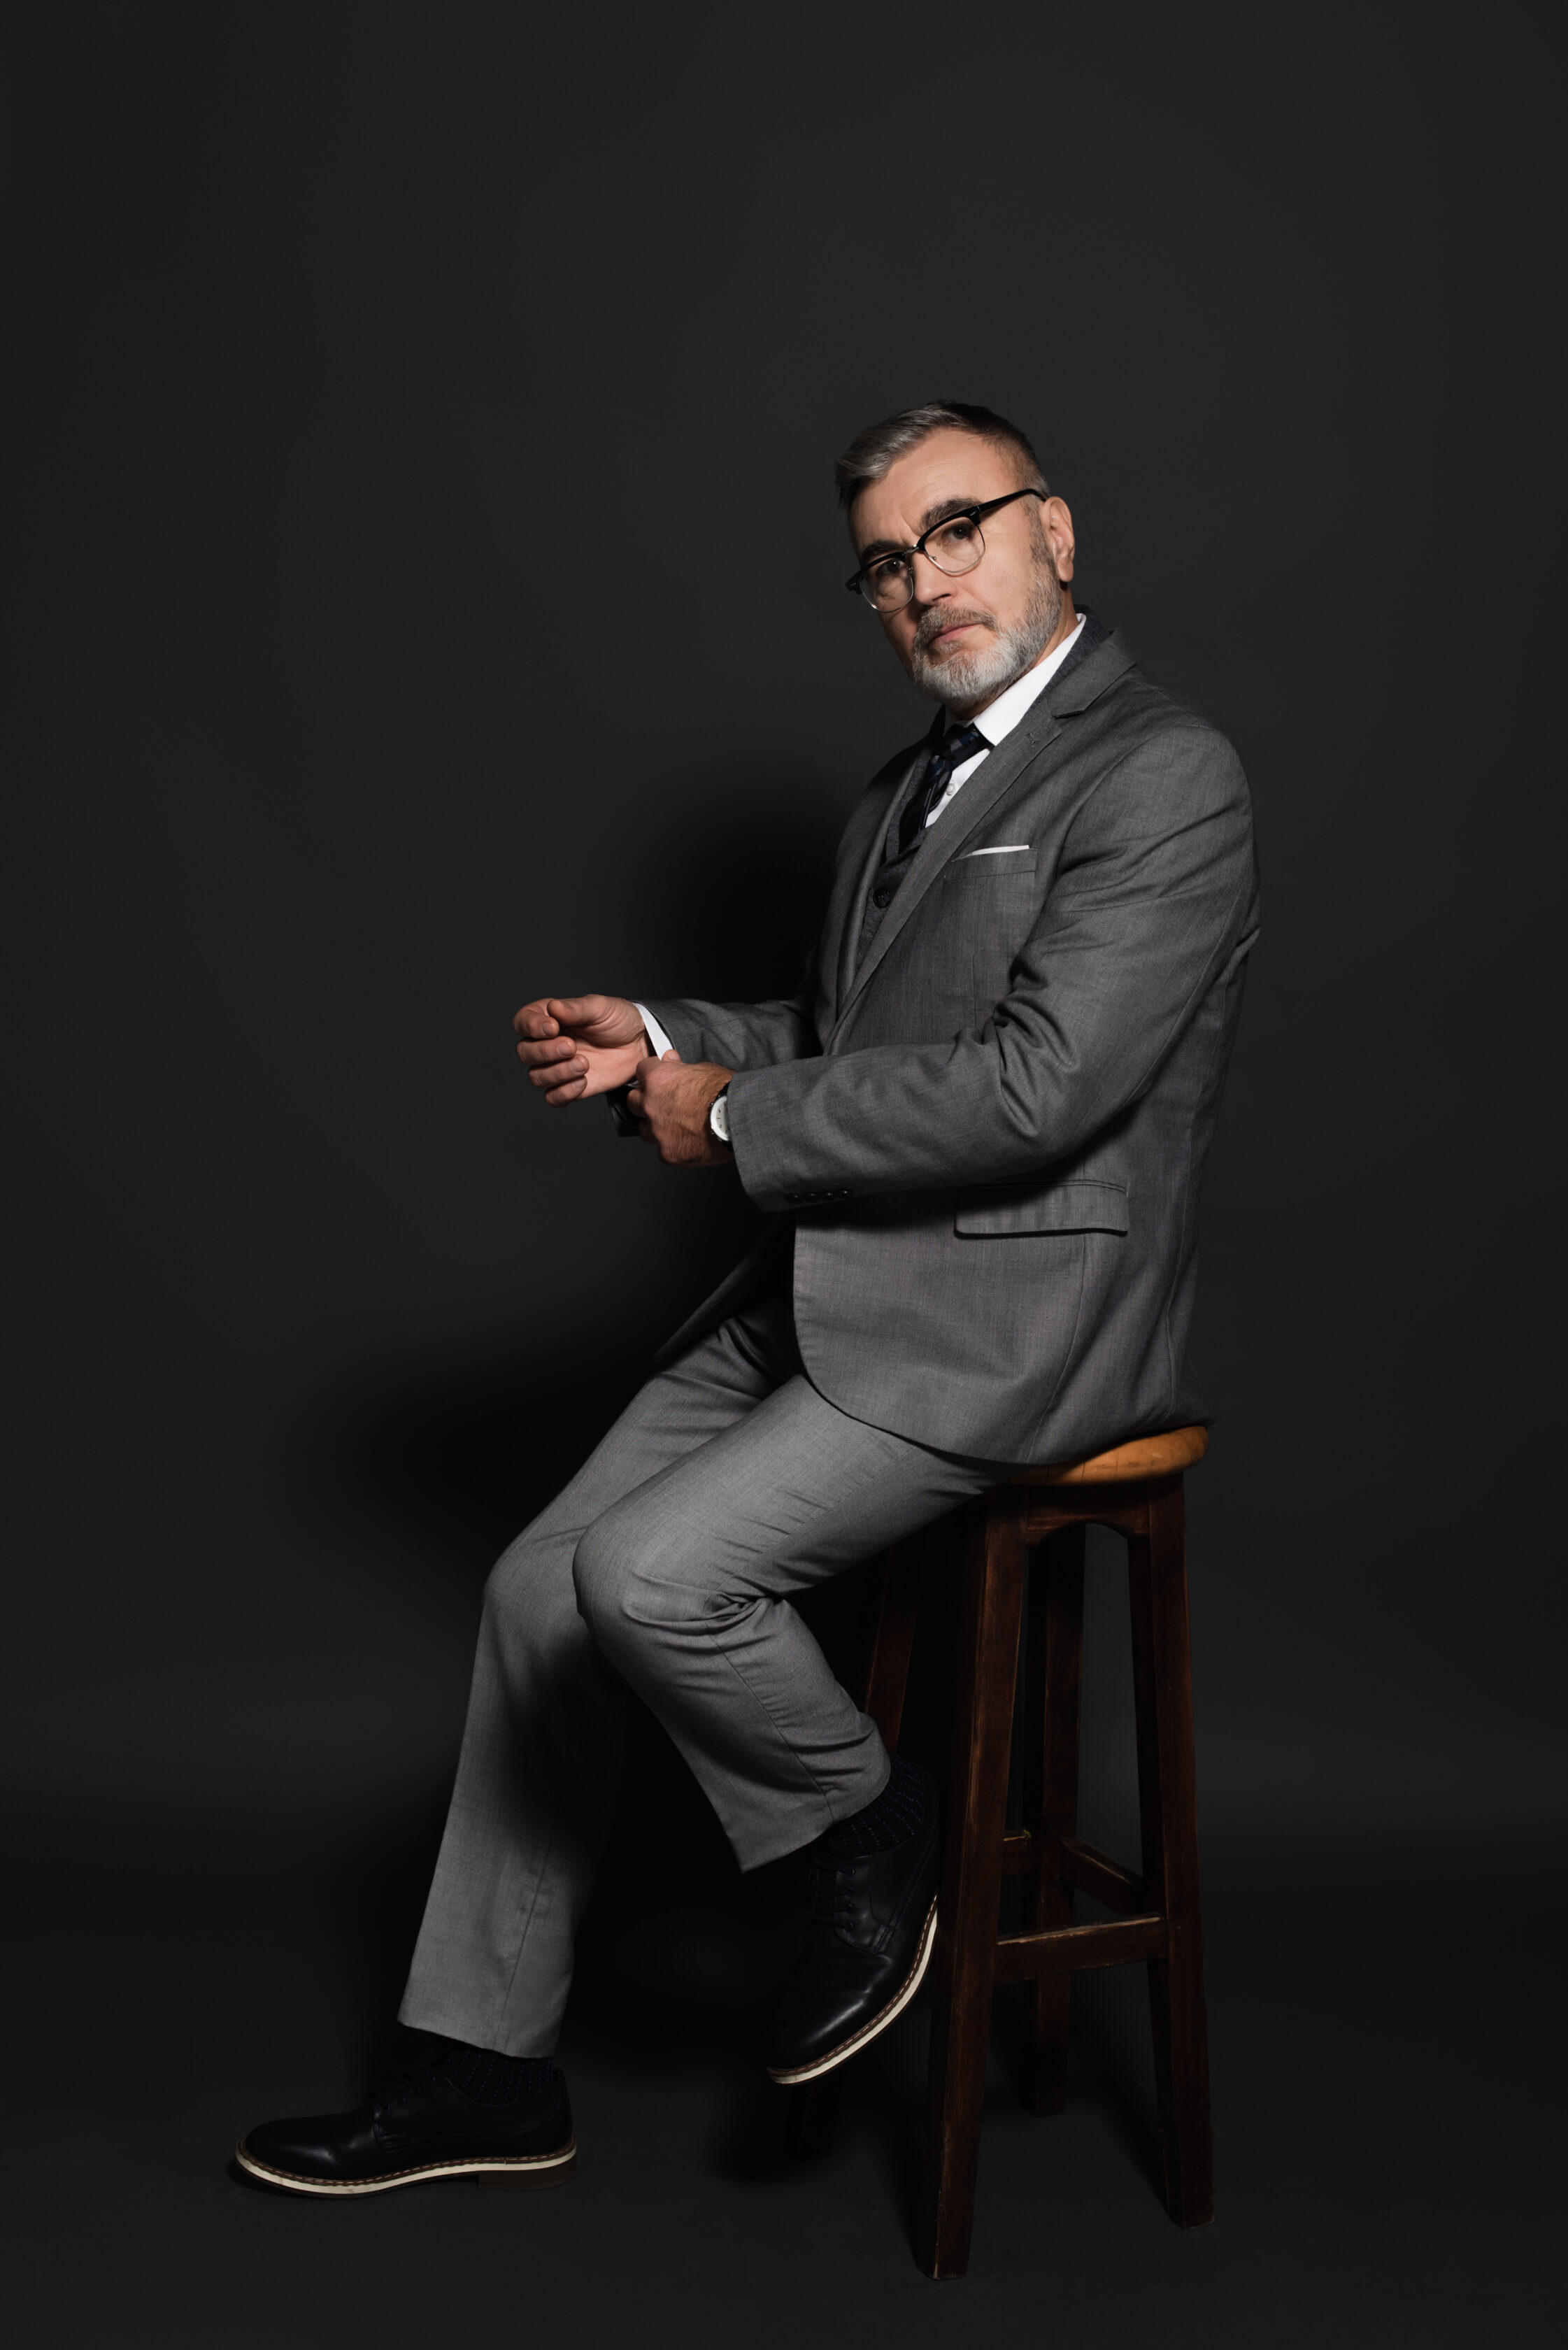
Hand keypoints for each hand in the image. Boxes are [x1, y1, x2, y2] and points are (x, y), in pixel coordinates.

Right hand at [514, 993, 647, 1104]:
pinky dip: (564, 1093)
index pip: (522, 1022)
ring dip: (557, 1072)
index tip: (552, 1028)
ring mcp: (557, 1066)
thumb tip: (553, 1007)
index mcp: (549, 1018)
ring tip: (584, 1064)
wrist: (639, 1044)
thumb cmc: (618, 1020)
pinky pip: (552, 1097)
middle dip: (545, 1052)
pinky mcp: (569, 1087)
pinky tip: (582, 1082)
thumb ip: (576, 1009)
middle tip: (572, 1047)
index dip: (530, 1026)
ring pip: (536, 1077)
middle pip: (524, 1052)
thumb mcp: (601, 1007)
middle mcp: (547, 1043)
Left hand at [626, 1052, 734, 1165]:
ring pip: (644, 1130)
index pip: (641, 1071)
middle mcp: (651, 1105)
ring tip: (675, 1126)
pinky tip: (687, 1142)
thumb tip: (670, 1060)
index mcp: (657, 1080)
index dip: (651, 1074)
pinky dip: (672, 1147)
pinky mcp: (669, 1153)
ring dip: (655, 1126)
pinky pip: (663, 1151)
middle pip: (633, 1101)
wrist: (738, 1119)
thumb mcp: (704, 1069)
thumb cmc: (725, 1092)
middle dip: (644, 1100)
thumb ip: (680, 1067)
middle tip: (661, 1102)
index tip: (657, 1078)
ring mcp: (658, 1131)